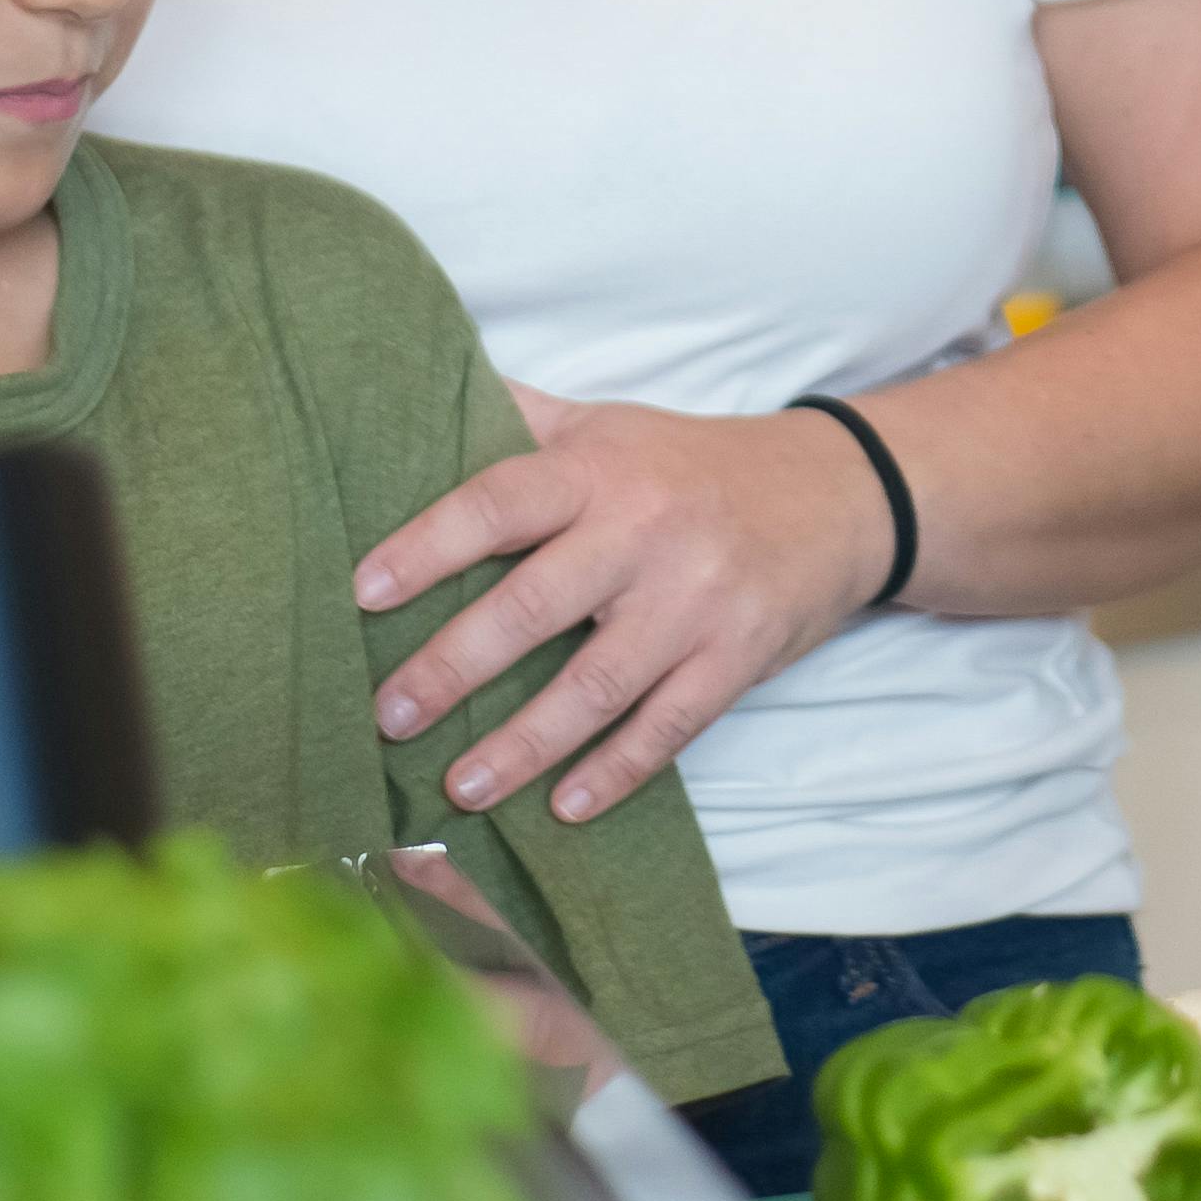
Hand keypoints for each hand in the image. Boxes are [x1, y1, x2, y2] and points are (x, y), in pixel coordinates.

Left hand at [352, 388, 904, 829]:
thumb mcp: (609, 424)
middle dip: (453, 667)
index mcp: (601, 469)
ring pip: (596, 686)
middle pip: (535, 605)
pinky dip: (614, 771)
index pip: (499, 502)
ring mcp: (696, 601)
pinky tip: (563, 806)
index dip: (427, 546)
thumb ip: (521, 420)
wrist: (838, 494)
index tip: (362, 593)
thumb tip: (421, 393)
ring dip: (521, 745)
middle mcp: (646, 532)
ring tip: (459, 788)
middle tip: (389, 717)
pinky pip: (667, 727)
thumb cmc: (691, 466)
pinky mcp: (737, 658)